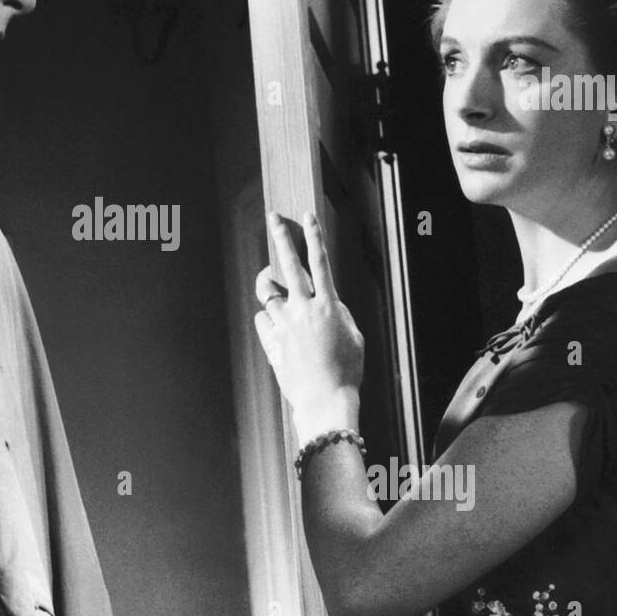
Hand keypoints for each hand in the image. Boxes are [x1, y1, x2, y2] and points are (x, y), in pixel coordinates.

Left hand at [253, 210, 364, 436]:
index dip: (313, 236)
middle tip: (273, 218)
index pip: (320, 261)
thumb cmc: (346, 370)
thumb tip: (326, 302)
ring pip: (266, 290)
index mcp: (328, 306)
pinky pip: (262, 318)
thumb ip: (339, 313)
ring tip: (270, 282)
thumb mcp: (354, 336)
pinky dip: (268, 317)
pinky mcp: (271, 340)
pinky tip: (277, 326)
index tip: (306, 216)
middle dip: (280, 237)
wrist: (325, 399)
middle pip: (288, 264)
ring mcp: (285, 324)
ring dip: (268, 284)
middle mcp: (304, 309)